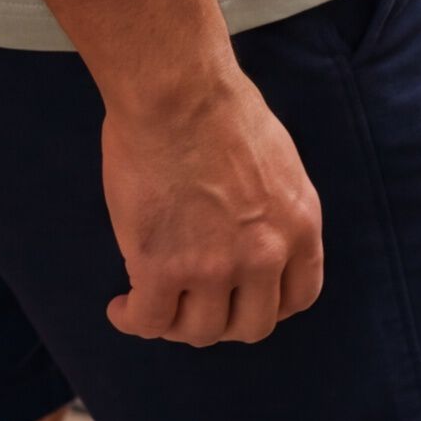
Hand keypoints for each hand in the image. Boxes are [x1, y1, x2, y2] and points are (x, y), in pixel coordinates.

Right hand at [100, 68, 323, 346]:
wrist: (175, 90)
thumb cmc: (216, 104)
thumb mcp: (275, 160)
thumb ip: (270, 207)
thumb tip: (248, 228)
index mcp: (299, 225)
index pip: (298, 297)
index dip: (269, 305)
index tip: (244, 299)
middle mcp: (264, 256)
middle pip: (251, 325)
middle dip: (223, 319)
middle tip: (196, 303)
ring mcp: (214, 268)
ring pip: (199, 330)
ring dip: (177, 323)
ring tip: (153, 305)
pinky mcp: (161, 269)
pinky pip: (149, 319)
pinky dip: (133, 319)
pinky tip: (122, 307)